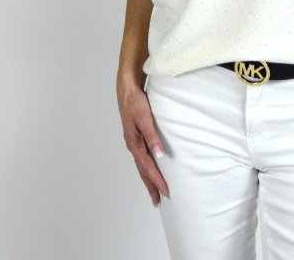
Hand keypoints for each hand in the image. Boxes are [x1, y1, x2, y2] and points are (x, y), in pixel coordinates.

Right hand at [118, 81, 169, 205]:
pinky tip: (150, 170)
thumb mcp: (145, 118)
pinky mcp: (136, 138)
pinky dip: (146, 168)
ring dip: (148, 179)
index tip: (166, 191)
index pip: (148, 167)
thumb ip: (152, 136)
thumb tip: (159, 154)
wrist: (127, 91)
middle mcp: (133, 146)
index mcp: (134, 144)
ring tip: (154, 191)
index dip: (157, 180)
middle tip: (157, 201)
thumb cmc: (136, 103)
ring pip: (142, 166)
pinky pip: (142, 158)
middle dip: (150, 186)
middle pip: (143, 171)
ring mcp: (134, 143)